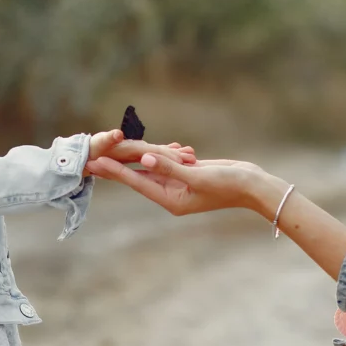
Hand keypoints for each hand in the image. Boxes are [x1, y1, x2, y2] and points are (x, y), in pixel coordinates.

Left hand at [84, 152, 280, 215]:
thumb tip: (145, 159)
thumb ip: (171, 168)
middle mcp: (172, 194)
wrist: (253, 186)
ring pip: (152, 167)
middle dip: (117, 166)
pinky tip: (146, 145)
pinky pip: (167, 163)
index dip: (116, 171)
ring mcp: (180, 184)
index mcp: (172, 199)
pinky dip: (160, 152)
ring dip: (135, 156)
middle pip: (138, 176)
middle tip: (92, 158)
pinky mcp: (188, 174)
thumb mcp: (199, 176)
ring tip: (111, 149)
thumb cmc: (230, 185)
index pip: (138, 182)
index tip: (97, 163)